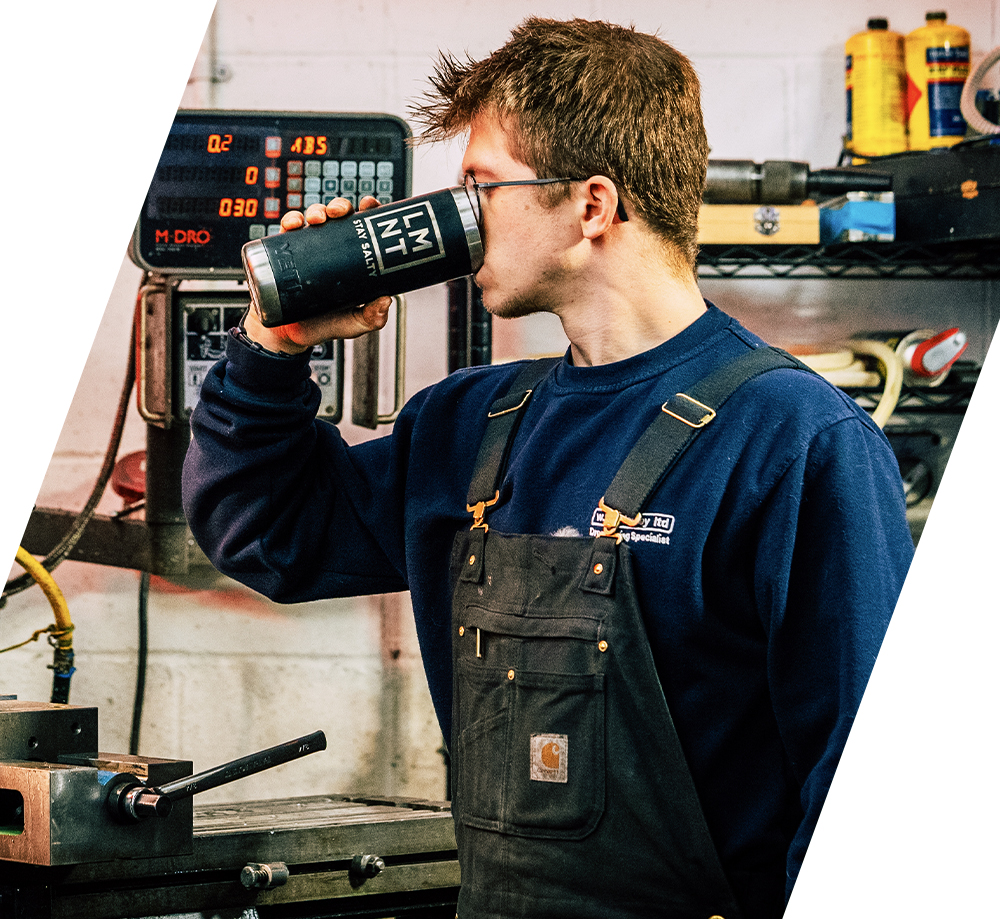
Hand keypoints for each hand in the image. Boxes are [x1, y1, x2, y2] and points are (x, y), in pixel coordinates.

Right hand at [242, 195, 392, 353]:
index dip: (367, 212)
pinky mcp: (287, 253)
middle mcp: (331, 250)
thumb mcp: (354, 324)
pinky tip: (293, 224)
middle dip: (340, 206)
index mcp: (352, 259)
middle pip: (339, 217)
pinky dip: (290, 220)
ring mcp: (309, 249)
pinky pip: (288, 229)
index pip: (363, 229)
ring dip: (317, 210)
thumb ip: (371, 317)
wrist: (290, 335)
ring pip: (314, 218)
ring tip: (318, 218)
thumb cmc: (325, 326)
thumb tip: (387, 300)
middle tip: (340, 212)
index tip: (369, 205)